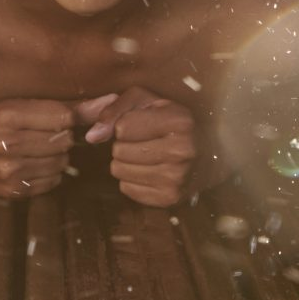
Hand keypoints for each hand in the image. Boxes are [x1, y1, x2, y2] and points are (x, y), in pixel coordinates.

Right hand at [0, 99, 76, 198]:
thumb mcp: (18, 104)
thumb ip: (64, 105)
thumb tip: (107, 102)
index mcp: (7, 114)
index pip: (63, 116)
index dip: (65, 117)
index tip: (54, 117)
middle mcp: (6, 143)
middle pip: (64, 140)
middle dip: (61, 137)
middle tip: (44, 134)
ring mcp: (8, 170)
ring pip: (61, 163)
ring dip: (57, 156)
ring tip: (37, 149)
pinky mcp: (11, 190)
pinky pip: (52, 182)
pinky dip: (49, 173)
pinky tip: (32, 164)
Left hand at [75, 88, 198, 206]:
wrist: (206, 154)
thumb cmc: (170, 121)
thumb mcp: (146, 101)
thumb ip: (115, 110)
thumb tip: (92, 136)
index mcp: (179, 121)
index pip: (122, 128)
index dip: (126, 124)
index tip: (142, 124)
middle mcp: (182, 151)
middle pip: (119, 151)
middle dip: (124, 144)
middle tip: (144, 141)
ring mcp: (177, 178)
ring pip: (119, 171)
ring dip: (125, 162)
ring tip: (145, 155)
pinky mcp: (169, 198)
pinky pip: (127, 189)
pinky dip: (132, 179)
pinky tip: (149, 170)